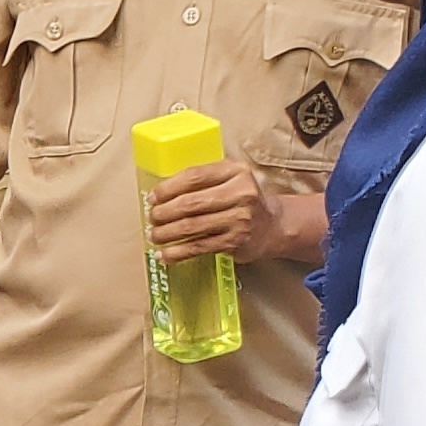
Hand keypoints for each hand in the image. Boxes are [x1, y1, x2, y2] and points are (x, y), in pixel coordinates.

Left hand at [145, 158, 324, 266]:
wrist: (272, 226)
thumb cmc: (241, 200)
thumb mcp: (229, 179)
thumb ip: (203, 180)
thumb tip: (160, 194)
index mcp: (235, 172)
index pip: (194, 176)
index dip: (168, 188)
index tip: (153, 197)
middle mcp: (241, 193)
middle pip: (190, 203)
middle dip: (163, 213)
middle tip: (152, 218)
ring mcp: (239, 219)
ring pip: (191, 226)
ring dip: (166, 233)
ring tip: (154, 235)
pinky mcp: (235, 241)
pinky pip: (198, 247)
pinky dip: (177, 253)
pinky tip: (164, 254)